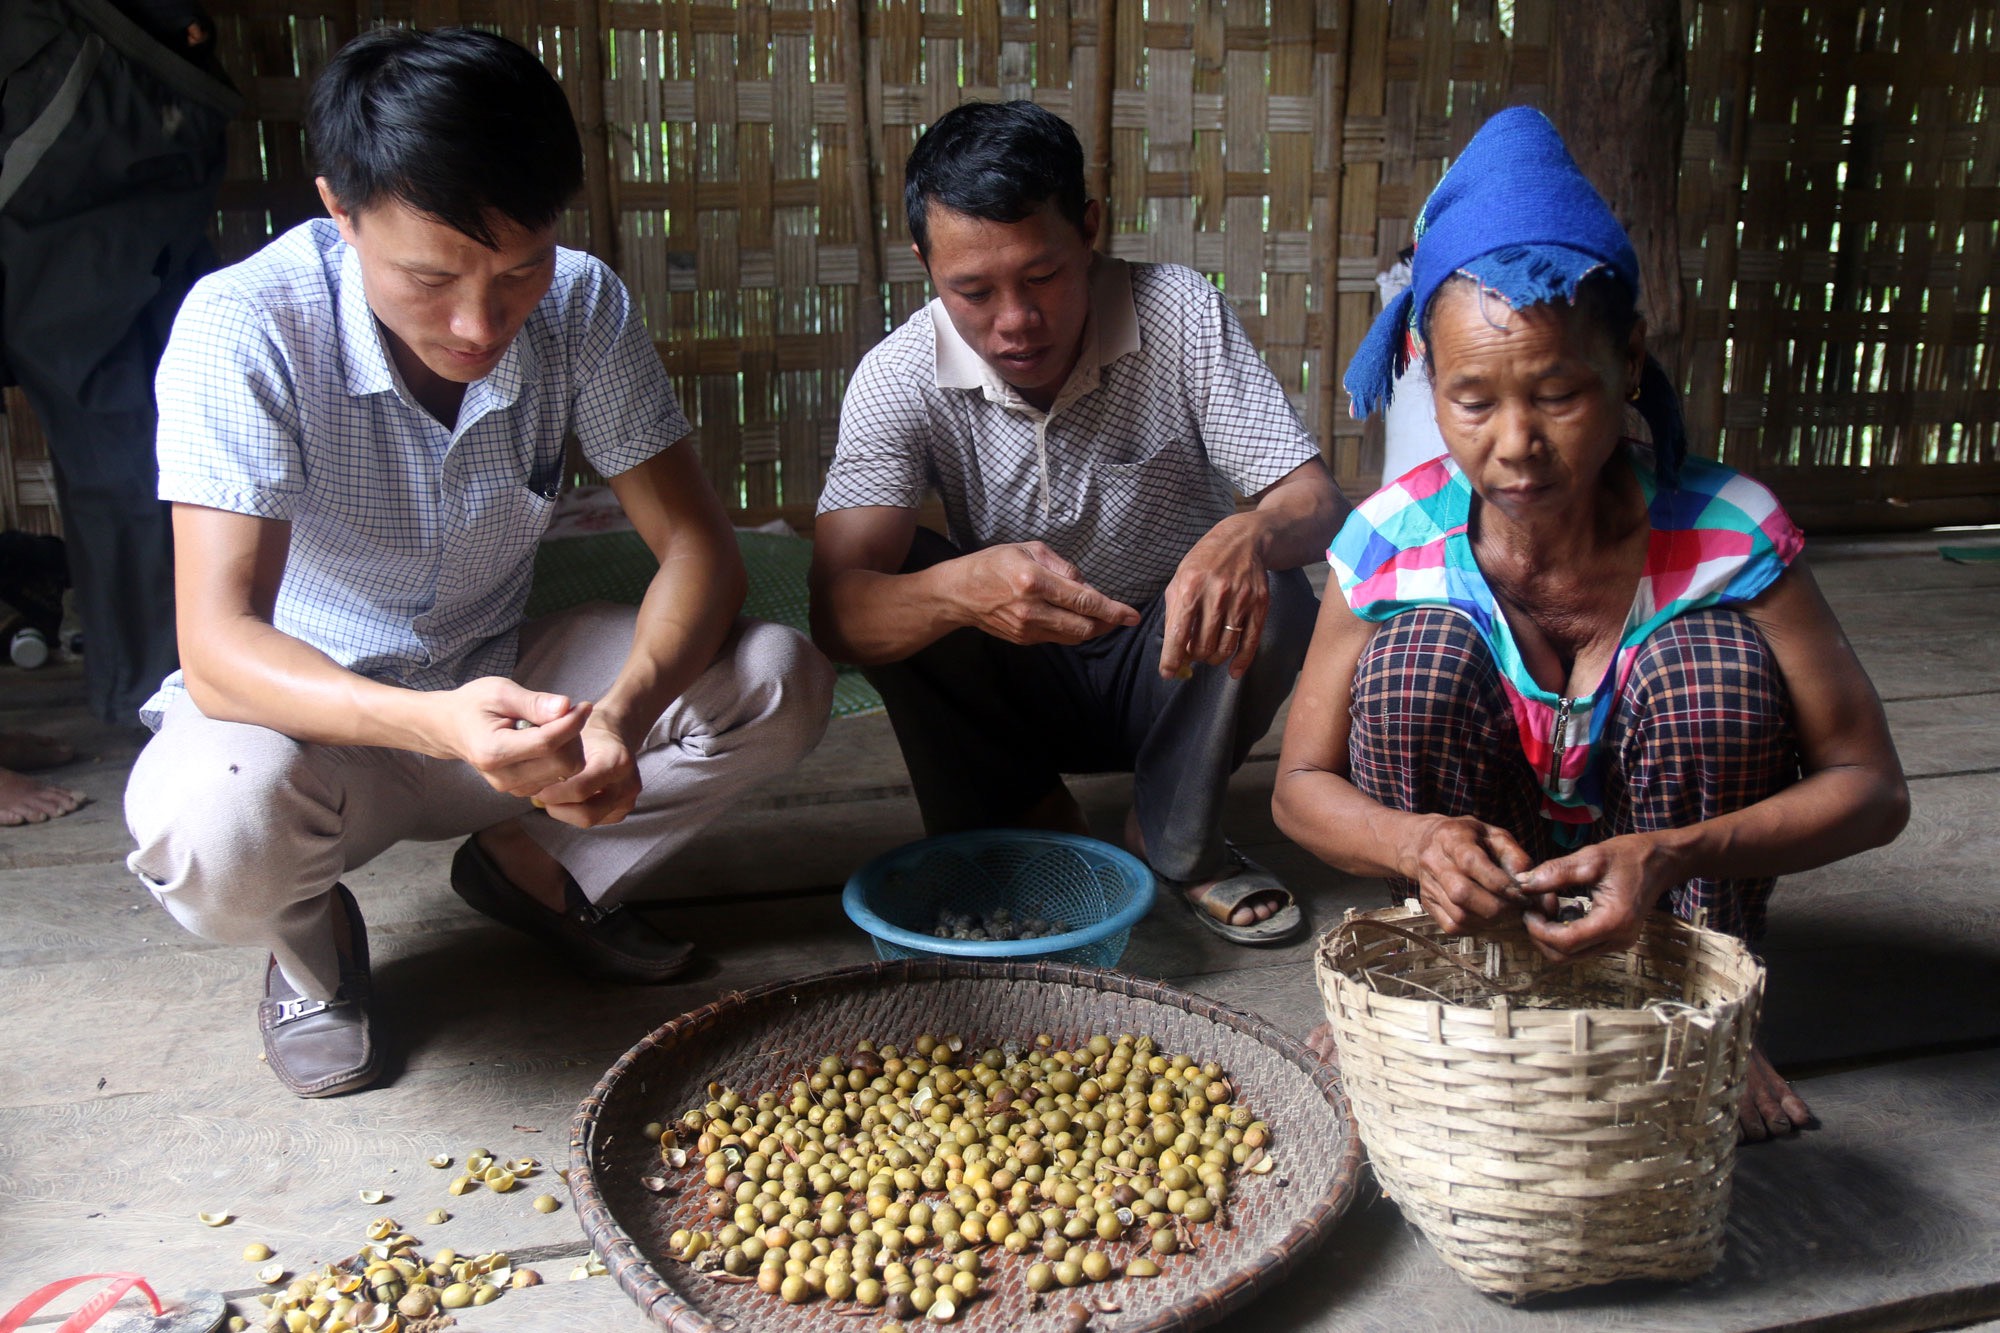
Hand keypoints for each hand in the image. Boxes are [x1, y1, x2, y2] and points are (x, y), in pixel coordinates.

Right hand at [436, 678, 591, 795]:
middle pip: (564, 763)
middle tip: (565, 713)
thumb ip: (534, 702)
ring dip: (569, 746)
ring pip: (565, 772)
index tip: (583, 705)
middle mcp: (503, 777)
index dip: (572, 723)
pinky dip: (561, 757)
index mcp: (494, 751)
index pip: (549, 744)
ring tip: (550, 725)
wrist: (451, 728)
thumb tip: (565, 707)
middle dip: (573, 736)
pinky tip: (546, 740)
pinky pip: (557, 777)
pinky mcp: (521, 790)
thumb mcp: (500, 692)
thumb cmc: (474, 705)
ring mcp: (512, 788)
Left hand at [532, 710, 643, 827]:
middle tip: (543, 794)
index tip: (537, 785)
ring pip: (589, 820)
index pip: (580, 789)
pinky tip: (567, 797)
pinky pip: (594, 821)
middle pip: (586, 814)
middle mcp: (628, 784)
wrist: (612, 734)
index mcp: (617, 762)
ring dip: (565, 811)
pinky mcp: (623, 810)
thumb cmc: (586, 733)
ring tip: (553, 795)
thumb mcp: (569, 737)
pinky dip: (575, 812)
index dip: (553, 793)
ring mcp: (628, 800)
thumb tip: (530, 785)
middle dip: (559, 807)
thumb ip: (553, 757)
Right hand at [952, 543, 1139, 645]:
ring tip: (1101, 617)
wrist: (959, 594)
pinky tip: (1073, 618)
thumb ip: (1062, 566)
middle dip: (1107, 623)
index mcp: (1035, 581)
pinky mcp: (1024, 640)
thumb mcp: (1029, 549)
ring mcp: (1028, 629)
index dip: (1113, 610)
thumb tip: (1086, 585)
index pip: (1084, 601)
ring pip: (1073, 636)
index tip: (1132, 615)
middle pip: (1084, 626)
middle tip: (1120, 616)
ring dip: (1092, 628)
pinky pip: (1058, 638)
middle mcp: (1033, 609)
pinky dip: (1072, 629)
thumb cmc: (994, 564)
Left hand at [1159, 515, 1270, 679]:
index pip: (1179, 634)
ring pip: (1225, 648)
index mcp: (1191, 586)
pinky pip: (1250, 643)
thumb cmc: (1204, 563)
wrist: (1241, 540)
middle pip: (1203, 646)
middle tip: (1192, 652)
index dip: (1171, 659)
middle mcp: (1217, 594)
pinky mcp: (1260, 604)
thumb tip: (1174, 652)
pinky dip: (1241, 662)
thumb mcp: (1179, 580)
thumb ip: (1173, 615)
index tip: (1167, 673)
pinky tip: (1233, 670)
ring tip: (1208, 651)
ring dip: (1213, 658)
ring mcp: (1241, 600)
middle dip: (1195, 656)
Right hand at [1402, 814, 1536, 933]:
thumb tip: (1528, 884)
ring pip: (1458, 914)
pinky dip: (1475, 927)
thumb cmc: (1469, 838)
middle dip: (1497, 907)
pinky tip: (1486, 917)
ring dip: (1489, 920)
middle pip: (1462, 893)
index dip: (1500, 883)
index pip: (1471, 863)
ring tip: (1504, 912)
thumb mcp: (1495, 835)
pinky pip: (1452, 926)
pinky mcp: (1427, 904)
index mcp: (1451, 838)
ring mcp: (1428, 885)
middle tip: (1516, 908)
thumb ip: (1515, 856)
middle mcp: (1433, 861)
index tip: (1522, 894)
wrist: (1428, 842)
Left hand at [1514, 833, 1680, 961]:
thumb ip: (1556, 872)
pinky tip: (1565, 909)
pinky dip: (1565, 934)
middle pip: (1565, 956)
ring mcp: (1618, 943)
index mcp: (1614, 921)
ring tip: (1548, 906)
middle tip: (1534, 910)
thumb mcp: (1591, 857)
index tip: (1528, 911)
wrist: (1661, 861)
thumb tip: (1523, 884)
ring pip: (1572, 954)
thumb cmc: (1629, 856)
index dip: (1539, 930)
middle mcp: (1618, 939)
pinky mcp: (1616, 940)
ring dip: (1552, 936)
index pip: (1565, 942)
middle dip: (1542, 936)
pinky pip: (1582, 947)